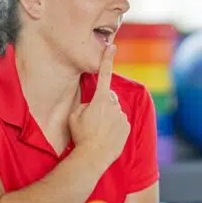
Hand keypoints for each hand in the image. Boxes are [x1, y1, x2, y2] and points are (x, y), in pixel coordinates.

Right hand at [69, 44, 130, 166]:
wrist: (93, 155)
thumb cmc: (81, 135)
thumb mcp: (74, 115)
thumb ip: (84, 103)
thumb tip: (91, 103)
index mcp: (100, 99)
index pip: (104, 74)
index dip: (107, 59)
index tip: (112, 47)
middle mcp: (114, 105)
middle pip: (109, 97)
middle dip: (102, 102)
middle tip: (92, 118)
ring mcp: (122, 116)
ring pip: (115, 110)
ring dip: (108, 116)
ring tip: (98, 130)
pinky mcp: (127, 127)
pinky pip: (120, 121)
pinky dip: (114, 126)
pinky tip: (106, 135)